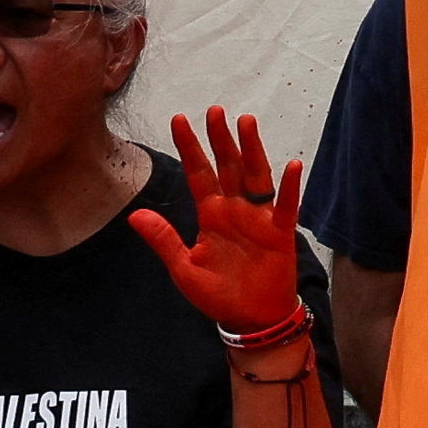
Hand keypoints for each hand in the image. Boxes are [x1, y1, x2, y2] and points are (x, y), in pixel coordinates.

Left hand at [122, 109, 310, 349]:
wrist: (252, 318)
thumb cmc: (219, 294)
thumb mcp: (184, 269)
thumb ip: (164, 240)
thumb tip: (134, 215)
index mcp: (210, 215)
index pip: (197, 173)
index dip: (189, 147)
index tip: (178, 120)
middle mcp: (235, 209)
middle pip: (227, 166)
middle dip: (220, 138)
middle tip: (214, 110)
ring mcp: (259, 218)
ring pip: (256, 176)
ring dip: (251, 150)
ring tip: (246, 123)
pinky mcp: (281, 232)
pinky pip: (286, 205)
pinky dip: (289, 186)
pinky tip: (292, 165)